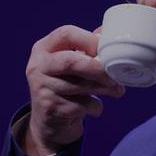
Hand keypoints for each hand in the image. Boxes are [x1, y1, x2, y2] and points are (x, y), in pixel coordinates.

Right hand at [23, 25, 123, 155]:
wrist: (50, 123)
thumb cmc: (66, 88)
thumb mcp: (71, 65)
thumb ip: (87, 48)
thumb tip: (108, 32)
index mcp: (43, 49)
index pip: (66, 34)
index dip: (90, 40)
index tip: (108, 50)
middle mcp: (37, 66)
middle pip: (71, 61)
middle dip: (98, 68)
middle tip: (116, 75)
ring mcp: (41, 88)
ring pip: (79, 85)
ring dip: (104, 88)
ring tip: (117, 90)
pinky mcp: (50, 108)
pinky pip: (81, 105)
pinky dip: (95, 107)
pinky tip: (94, 108)